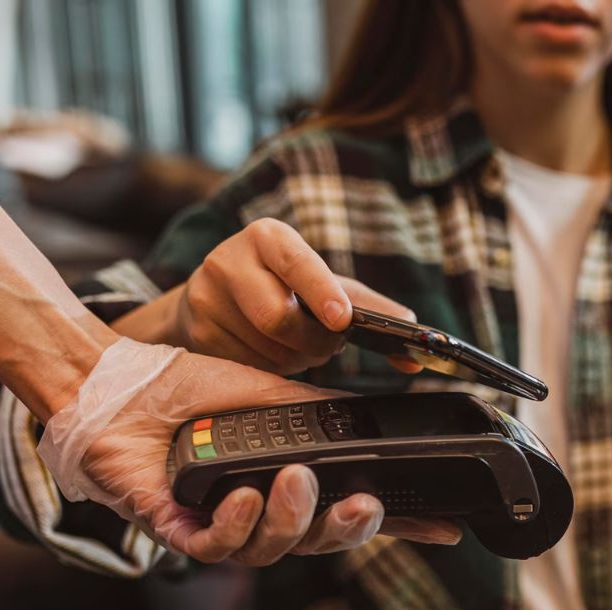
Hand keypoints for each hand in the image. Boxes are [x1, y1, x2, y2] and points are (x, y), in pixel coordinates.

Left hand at [43, 341, 459, 564]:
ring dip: (291, 519)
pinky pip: (216, 548)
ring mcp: (219, 523)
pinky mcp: (175, 529)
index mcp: (288, 481)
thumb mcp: (275, 395)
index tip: (444, 529)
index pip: (349, 510)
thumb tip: (379, 419)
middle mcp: (259, 509)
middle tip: (363, 506)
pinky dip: (235, 525)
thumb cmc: (193, 388)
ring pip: (271, 550)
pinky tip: (242, 496)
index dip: (397, 526)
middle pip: (317, 542)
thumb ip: (325, 415)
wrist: (122, 382)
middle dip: (346, 531)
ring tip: (295, 480)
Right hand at [132, 218, 420, 374]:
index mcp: (269, 237)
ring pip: (265, 349)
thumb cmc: (281, 286)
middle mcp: (230, 259)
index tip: (342, 320)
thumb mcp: (322, 284)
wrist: (212, 296)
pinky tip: (267, 352)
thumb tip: (415, 327)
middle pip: (280, 319)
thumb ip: (368, 306)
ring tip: (292, 344)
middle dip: (314, 343)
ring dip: (293, 359)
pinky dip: (268, 369)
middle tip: (326, 344)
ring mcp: (205, 297)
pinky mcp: (196, 332)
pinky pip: (245, 367)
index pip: (297, 262)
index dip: (321, 292)